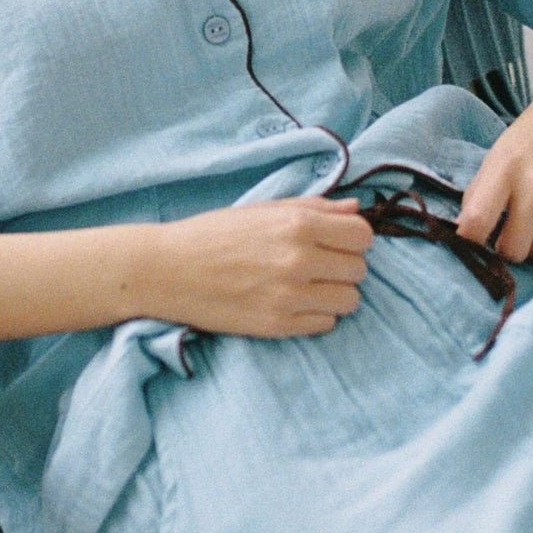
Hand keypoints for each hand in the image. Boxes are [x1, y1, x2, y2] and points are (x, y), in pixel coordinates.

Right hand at [147, 197, 373, 336]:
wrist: (169, 269)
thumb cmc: (214, 233)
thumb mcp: (264, 209)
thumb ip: (314, 208)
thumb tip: (355, 209)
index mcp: (297, 224)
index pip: (362, 236)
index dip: (352, 239)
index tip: (335, 242)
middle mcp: (299, 259)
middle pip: (359, 270)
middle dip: (343, 266)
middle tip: (317, 265)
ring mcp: (289, 295)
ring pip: (349, 300)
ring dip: (334, 293)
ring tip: (308, 286)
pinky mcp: (277, 325)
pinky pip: (326, 324)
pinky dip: (316, 315)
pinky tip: (293, 303)